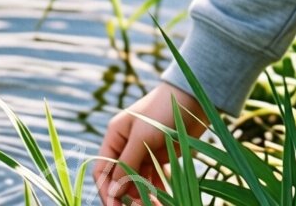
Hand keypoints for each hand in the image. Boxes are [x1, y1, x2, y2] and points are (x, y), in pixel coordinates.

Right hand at [94, 83, 208, 205]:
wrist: (193, 99)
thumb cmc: (163, 111)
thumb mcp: (142, 136)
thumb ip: (127, 163)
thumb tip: (113, 191)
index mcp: (115, 137)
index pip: (102, 170)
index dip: (106, 191)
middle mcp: (126, 146)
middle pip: (119, 180)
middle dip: (127, 198)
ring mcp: (142, 153)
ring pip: (136, 183)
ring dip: (143, 198)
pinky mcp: (159, 158)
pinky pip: (152, 180)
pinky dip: (156, 192)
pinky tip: (163, 201)